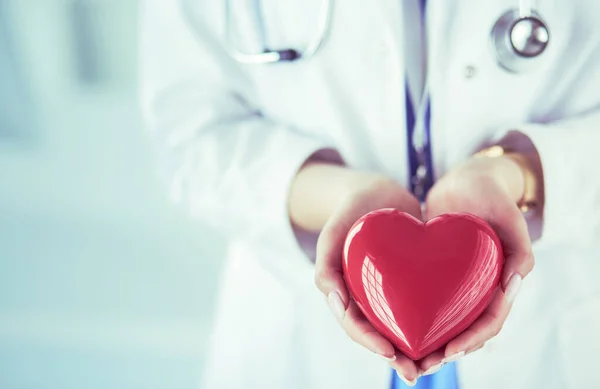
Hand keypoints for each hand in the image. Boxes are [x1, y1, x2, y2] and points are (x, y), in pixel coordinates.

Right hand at [311, 171, 422, 384]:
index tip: (390, 353)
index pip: (355, 324)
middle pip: (381, 333)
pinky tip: (455, 329)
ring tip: (438, 362)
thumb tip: (337, 302)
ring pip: (404, 326)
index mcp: (345, 293)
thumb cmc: (350, 210)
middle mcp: (368, 297)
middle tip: (416, 373)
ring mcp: (390, 292)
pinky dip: (436, 321)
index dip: (370, 341)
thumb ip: (325, 265)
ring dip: (419, 347)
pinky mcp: (413, 283)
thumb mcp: (332, 232)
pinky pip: (423, 305)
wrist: (378, 192)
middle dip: (398, 356)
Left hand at [418, 155, 534, 373]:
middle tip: (420, 367)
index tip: (449, 351)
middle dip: (445, 352)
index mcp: (502, 283)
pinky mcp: (437, 276)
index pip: (490, 322)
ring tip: (402, 358)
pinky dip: (414, 318)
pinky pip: (426, 303)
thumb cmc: (490, 194)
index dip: (472, 340)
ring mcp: (459, 284)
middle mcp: (480, 289)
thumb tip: (515, 282)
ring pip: (445, 323)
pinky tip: (391, 326)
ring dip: (427, 343)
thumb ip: (520, 246)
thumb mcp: (508, 215)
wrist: (465, 180)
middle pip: (465, 331)